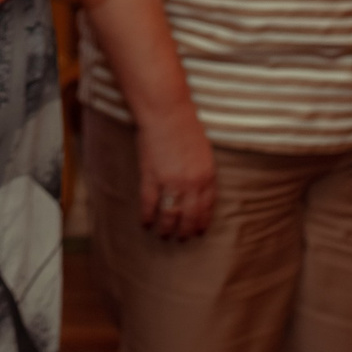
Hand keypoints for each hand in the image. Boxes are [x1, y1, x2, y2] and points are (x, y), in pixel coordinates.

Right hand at [133, 106, 216, 240]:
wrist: (167, 112)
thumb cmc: (186, 125)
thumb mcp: (204, 150)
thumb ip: (202, 170)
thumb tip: (199, 187)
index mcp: (207, 176)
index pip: (207, 207)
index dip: (202, 222)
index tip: (198, 231)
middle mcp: (192, 184)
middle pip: (190, 216)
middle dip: (186, 231)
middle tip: (181, 239)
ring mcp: (171, 183)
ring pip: (170, 216)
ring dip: (167, 229)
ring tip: (163, 235)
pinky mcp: (151, 178)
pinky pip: (149, 205)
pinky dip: (147, 216)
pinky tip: (145, 223)